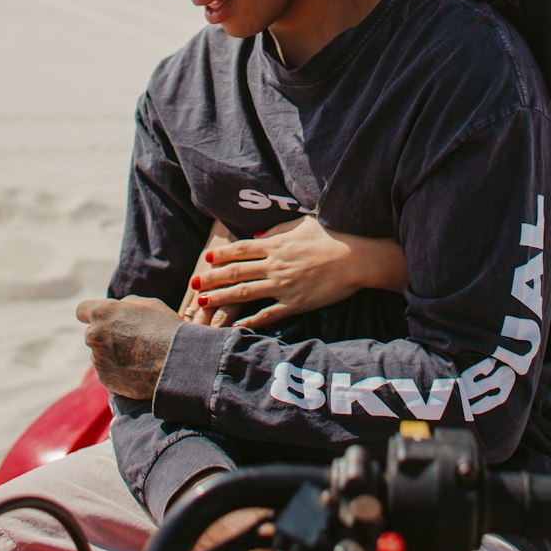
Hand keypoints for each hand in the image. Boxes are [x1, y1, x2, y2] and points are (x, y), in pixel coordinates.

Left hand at [76, 295, 181, 398]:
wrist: (174, 364)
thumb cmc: (165, 328)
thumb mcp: (149, 304)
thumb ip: (126, 304)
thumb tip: (117, 308)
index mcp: (102, 312)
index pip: (82, 310)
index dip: (92, 314)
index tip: (103, 318)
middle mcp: (93, 335)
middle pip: (93, 333)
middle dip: (105, 335)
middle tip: (129, 338)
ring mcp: (97, 359)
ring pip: (99, 353)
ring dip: (111, 353)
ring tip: (138, 355)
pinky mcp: (104, 379)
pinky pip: (107, 371)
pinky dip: (118, 370)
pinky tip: (137, 368)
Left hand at [190, 215, 408, 330]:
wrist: (357, 257)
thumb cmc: (332, 236)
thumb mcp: (302, 224)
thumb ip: (276, 230)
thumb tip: (253, 238)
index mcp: (277, 244)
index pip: (241, 249)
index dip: (222, 254)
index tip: (206, 258)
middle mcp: (275, 264)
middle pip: (236, 271)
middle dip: (211, 278)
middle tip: (193, 285)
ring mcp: (284, 285)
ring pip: (245, 292)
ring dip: (221, 298)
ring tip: (203, 303)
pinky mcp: (295, 303)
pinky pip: (268, 314)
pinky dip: (250, 320)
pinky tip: (236, 325)